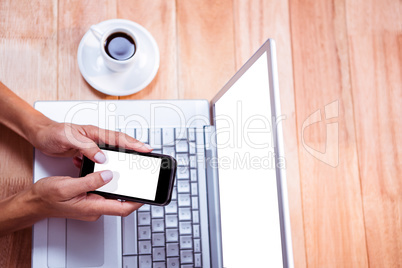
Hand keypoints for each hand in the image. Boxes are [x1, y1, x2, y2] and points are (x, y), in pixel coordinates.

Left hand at [29, 121, 151, 166]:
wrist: (40, 135)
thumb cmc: (52, 133)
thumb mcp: (69, 139)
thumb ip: (87, 147)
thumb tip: (102, 157)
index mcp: (94, 132)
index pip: (119, 138)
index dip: (134, 144)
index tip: (146, 148)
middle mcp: (95, 138)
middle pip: (120, 143)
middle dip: (135, 149)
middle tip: (147, 155)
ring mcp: (92, 145)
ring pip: (112, 151)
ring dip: (123, 157)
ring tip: (133, 164)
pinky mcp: (87, 152)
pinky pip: (102, 157)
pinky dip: (107, 163)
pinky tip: (109, 169)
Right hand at [30, 170, 141, 220]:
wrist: (34, 202)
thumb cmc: (47, 197)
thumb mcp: (68, 186)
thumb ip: (90, 181)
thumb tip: (109, 175)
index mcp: (92, 207)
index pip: (122, 208)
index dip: (137, 202)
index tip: (146, 193)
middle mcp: (94, 208)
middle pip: (120, 201)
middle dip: (131, 191)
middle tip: (140, 178)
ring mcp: (91, 205)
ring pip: (111, 196)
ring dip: (118, 185)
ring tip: (126, 172)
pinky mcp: (88, 200)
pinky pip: (102, 192)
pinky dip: (107, 183)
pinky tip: (107, 173)